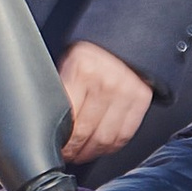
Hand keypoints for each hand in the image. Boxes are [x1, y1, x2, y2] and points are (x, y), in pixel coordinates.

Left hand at [56, 40, 153, 165]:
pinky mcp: (141, 98)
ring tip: (83, 153)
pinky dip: (112, 145)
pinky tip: (101, 147)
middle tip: (68, 154)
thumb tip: (50, 123)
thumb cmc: (89, 52)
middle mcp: (108, 81)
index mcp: (83, 71)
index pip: (72, 120)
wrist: (121, 36)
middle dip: (76, 149)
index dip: (64, 141)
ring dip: (94, 151)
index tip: (58, 148)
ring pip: (108, 138)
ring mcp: (127, 90)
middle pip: (89, 132)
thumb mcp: (67, 64)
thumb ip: (62, 91)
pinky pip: (125, 133)